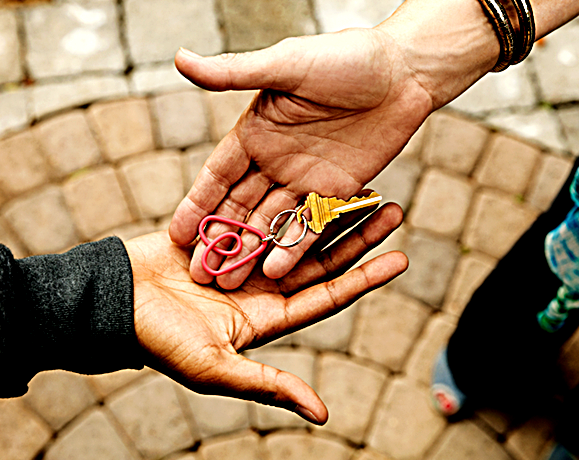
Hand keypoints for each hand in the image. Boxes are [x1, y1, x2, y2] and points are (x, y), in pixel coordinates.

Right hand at [126, 203, 405, 423]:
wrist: (111, 304)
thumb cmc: (161, 343)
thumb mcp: (217, 369)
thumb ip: (268, 384)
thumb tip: (322, 414)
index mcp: (268, 315)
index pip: (328, 294)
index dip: (365, 277)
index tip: (402, 257)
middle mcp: (260, 285)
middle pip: (318, 256)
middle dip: (356, 234)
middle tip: (392, 208)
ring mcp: (240, 256)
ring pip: (293, 228)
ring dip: (324, 209)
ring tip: (359, 185)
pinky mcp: (219, 232)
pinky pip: (257, 210)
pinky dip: (280, 194)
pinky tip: (305, 175)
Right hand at [168, 27, 428, 288]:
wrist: (403, 72)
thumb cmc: (344, 58)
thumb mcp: (285, 64)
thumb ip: (234, 72)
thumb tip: (180, 60)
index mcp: (254, 132)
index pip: (217, 176)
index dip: (196, 205)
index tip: (175, 234)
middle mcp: (273, 160)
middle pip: (238, 206)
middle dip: (218, 237)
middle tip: (196, 271)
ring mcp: (303, 179)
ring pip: (269, 221)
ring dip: (249, 250)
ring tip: (227, 282)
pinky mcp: (333, 192)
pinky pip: (309, 225)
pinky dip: (291, 247)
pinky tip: (273, 273)